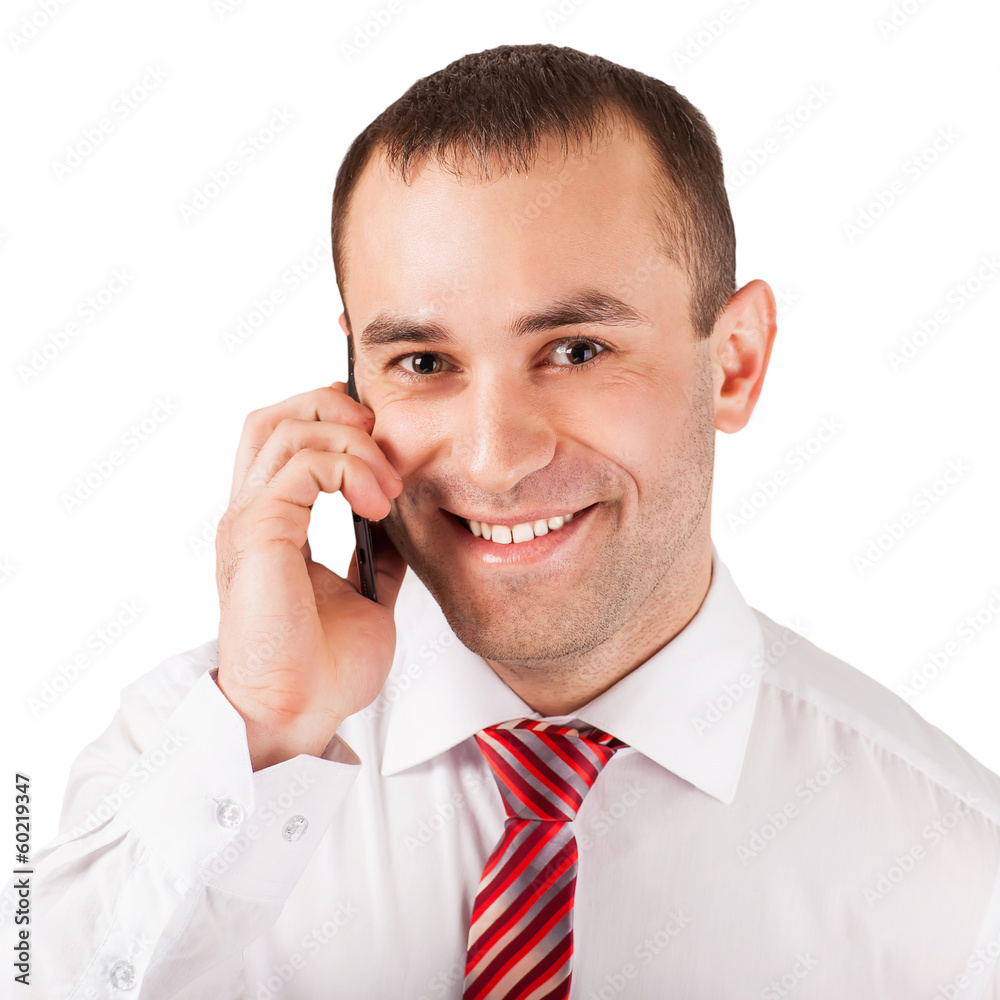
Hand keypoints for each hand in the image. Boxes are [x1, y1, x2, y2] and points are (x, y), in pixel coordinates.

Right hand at [214, 382, 405, 769]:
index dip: (337, 424)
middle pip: (277, 416)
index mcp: (274, 525)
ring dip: (353, 443)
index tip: (387, 450)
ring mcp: (251, 520)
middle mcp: (254, 514)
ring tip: (388, 489)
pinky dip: (348, 468)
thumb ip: (376, 556)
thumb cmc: (324, 669)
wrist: (300, 714)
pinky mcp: (259, 533)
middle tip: (383, 442)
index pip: (288, 439)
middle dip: (335, 408)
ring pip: (288, 428)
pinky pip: (301, 464)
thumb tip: (402, 527)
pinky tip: (377, 505)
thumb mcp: (365, 595)